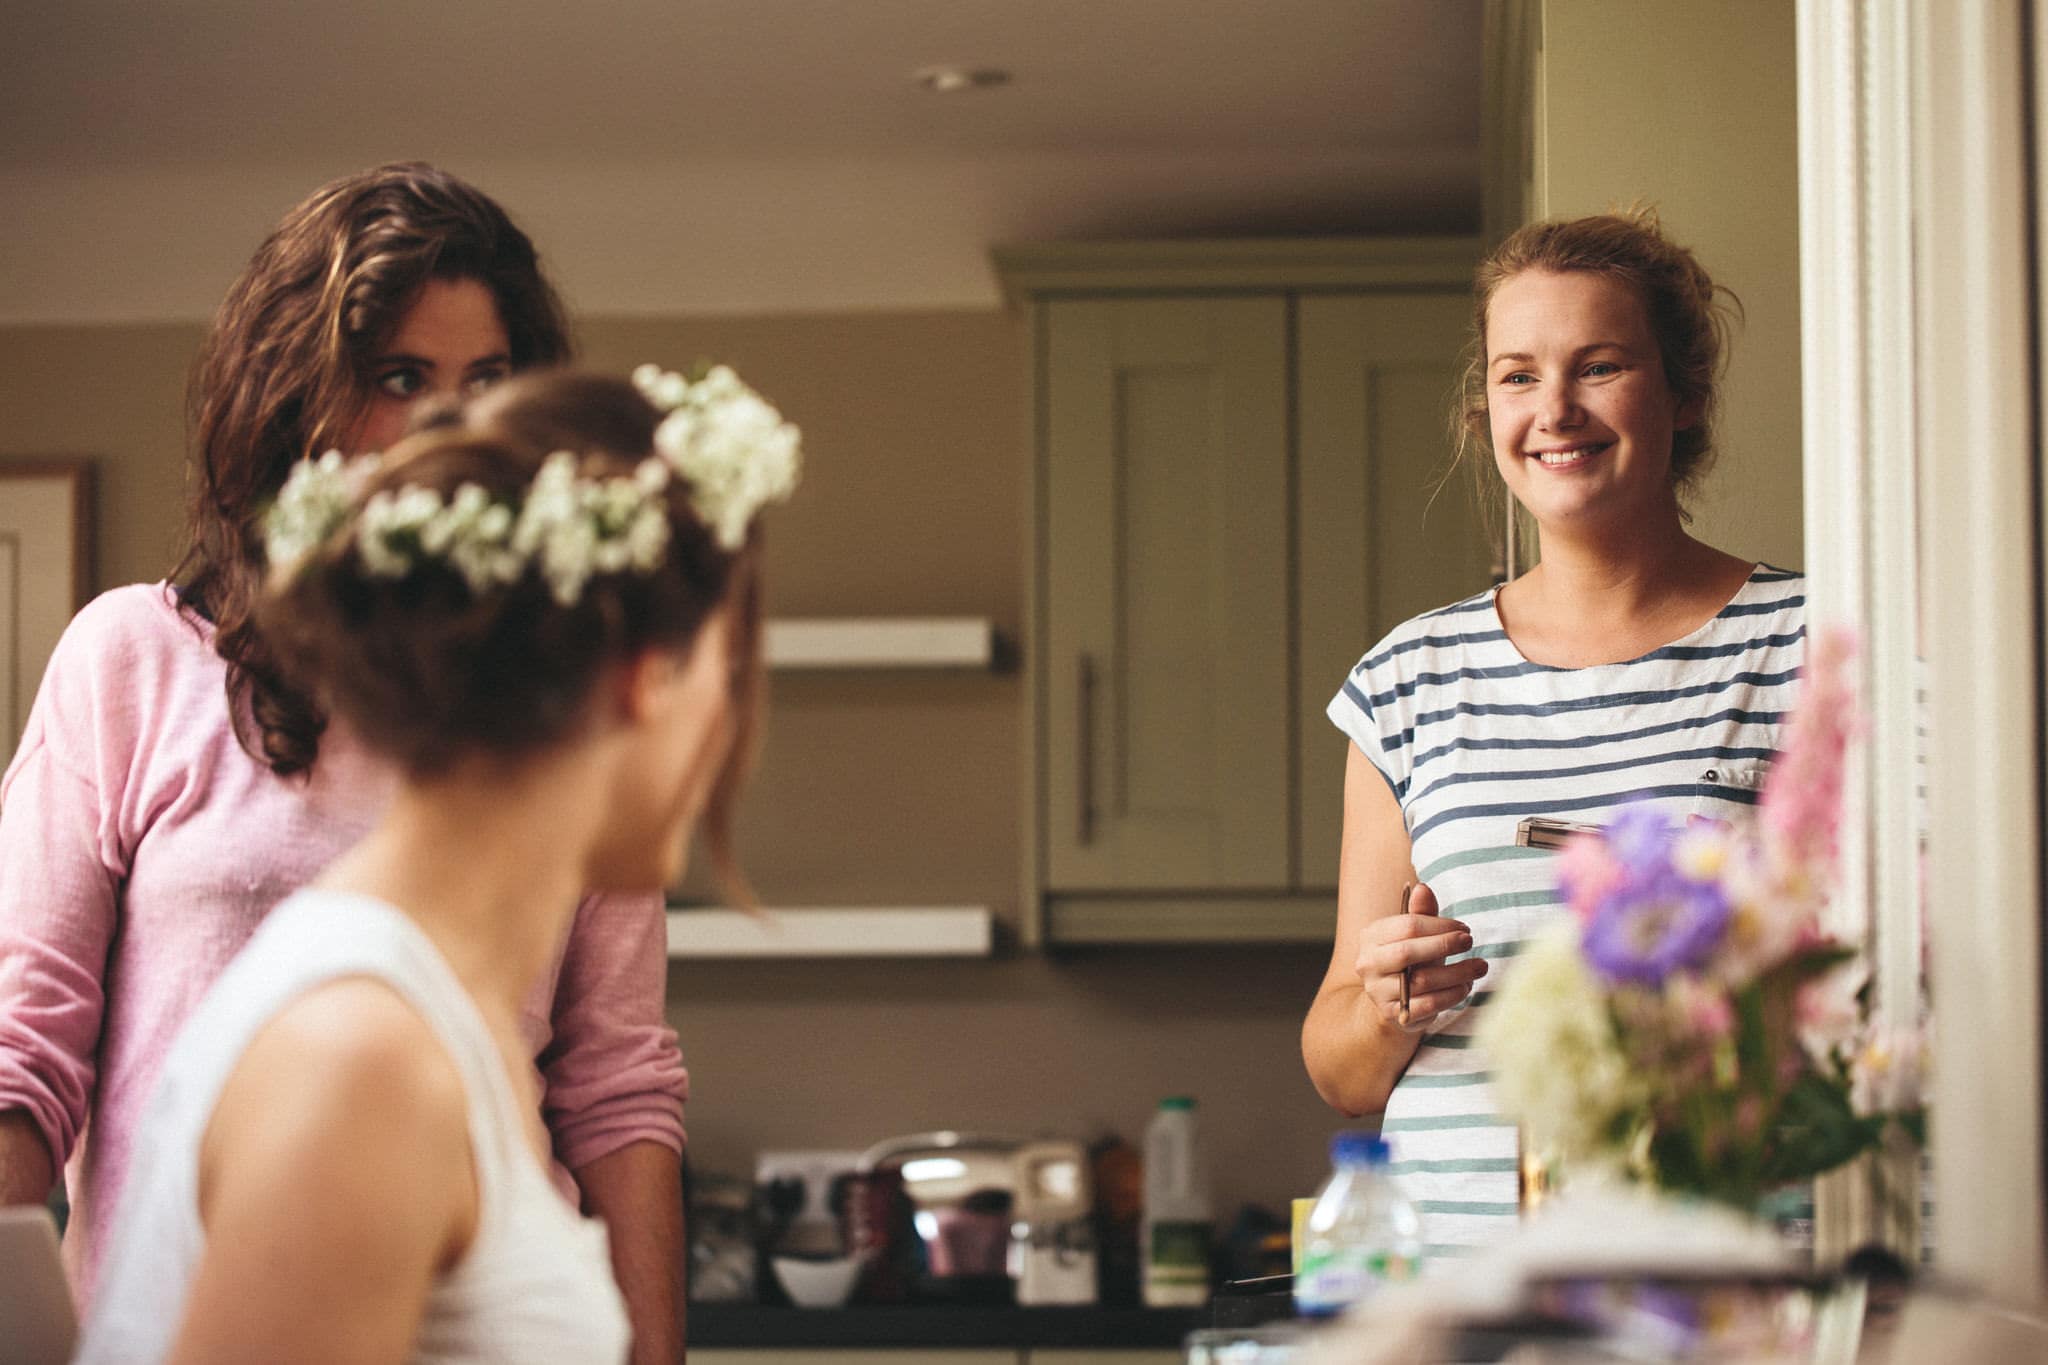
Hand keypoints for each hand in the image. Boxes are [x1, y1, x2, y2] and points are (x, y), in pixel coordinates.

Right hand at [1352, 882, 1487, 1031]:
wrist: (1393, 1000)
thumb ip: (1421, 913)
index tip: (1464, 928)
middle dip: (1444, 945)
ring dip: (1456, 973)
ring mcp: (1377, 991)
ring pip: (1421, 981)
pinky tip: (1465, 987)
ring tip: (1478, 967)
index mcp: (1371, 936)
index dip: (1440, 925)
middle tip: (1470, 942)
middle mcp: (1367, 963)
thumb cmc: (1410, 960)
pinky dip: (1451, 995)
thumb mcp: (1415, 935)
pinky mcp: (1392, 1014)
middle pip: (1407, 952)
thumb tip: (1423, 888)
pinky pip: (1427, 1005)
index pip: (1407, 926)